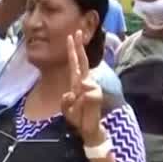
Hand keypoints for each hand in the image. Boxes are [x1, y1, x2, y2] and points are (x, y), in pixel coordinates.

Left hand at [61, 31, 105, 145]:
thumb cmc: (78, 118)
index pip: (75, 64)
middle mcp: (84, 84)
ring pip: (86, 83)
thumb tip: (78, 88)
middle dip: (79, 48)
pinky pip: (88, 94)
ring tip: (80, 107)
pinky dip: (84, 101)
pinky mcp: (96, 96)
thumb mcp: (66, 109)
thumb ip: (66, 100)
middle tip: (77, 32)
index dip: (73, 51)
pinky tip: (85, 107)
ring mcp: (91, 89)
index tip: (71, 36)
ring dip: (80, 95)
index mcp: (76, 83)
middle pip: (83, 63)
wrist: (89, 130)